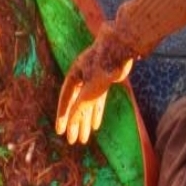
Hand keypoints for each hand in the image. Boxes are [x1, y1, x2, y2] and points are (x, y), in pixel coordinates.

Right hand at [55, 21, 134, 144]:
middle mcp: (82, 78)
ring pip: (87, 105)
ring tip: (84, 139)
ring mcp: (94, 79)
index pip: (66, 100)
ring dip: (86, 122)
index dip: (63, 116)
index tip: (60, 131)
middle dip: (75, 124)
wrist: (124, 44)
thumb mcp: (92, 87)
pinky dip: (97, 113)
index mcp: (74, 75)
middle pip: (76, 105)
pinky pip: (98, 101)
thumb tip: (71, 120)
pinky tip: (96, 126)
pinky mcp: (105, 82)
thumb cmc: (107, 62)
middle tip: (72, 141)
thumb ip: (81, 104)